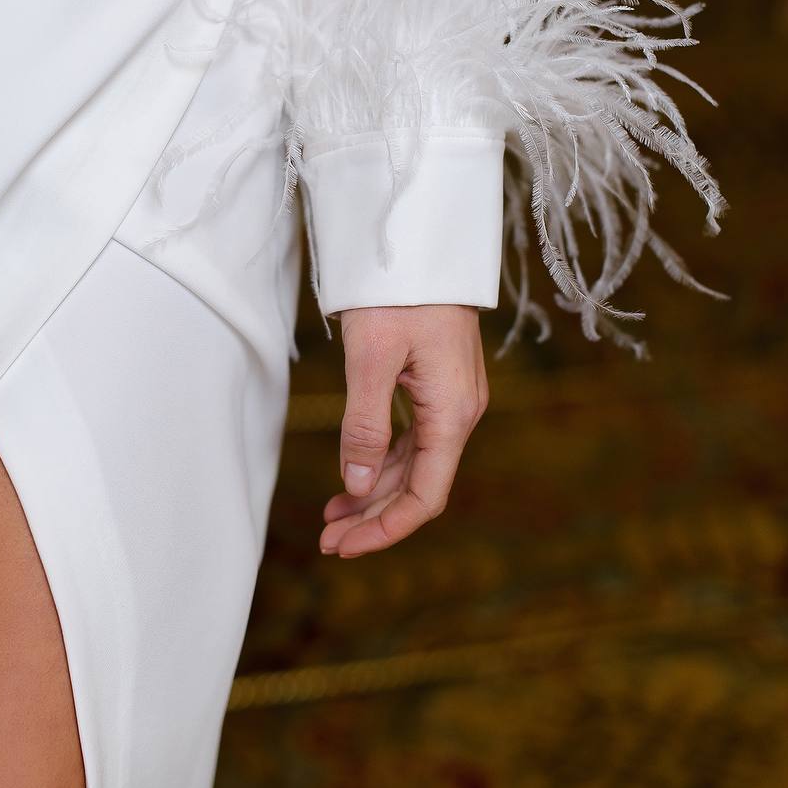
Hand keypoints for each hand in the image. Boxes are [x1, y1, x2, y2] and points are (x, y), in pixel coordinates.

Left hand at [320, 305, 487, 558]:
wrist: (420, 240)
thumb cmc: (397, 293)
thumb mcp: (371, 359)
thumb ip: (365, 425)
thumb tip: (355, 486)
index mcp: (452, 413)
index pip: (426, 495)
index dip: (386, 528)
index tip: (345, 547)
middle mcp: (459, 411)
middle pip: (419, 485)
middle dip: (373, 516)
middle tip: (327, 542)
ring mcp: (450, 398)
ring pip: (414, 464)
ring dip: (374, 492)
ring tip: (331, 517)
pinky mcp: (436, 383)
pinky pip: (412, 438)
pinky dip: (381, 461)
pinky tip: (353, 475)